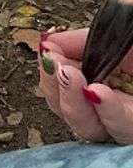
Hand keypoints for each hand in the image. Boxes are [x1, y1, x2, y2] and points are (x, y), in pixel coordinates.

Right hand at [38, 28, 132, 143]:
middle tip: (53, 65)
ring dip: (72, 101)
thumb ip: (81, 41)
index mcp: (100, 83)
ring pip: (86, 127)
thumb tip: (47, 41)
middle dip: (54, 87)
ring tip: (70, 74)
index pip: (60, 88)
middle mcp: (107, 108)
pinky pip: (120, 130)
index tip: (45, 52)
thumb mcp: (114, 37)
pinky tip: (98, 93)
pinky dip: (106, 112)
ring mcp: (121, 123)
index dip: (48, 74)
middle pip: (66, 112)